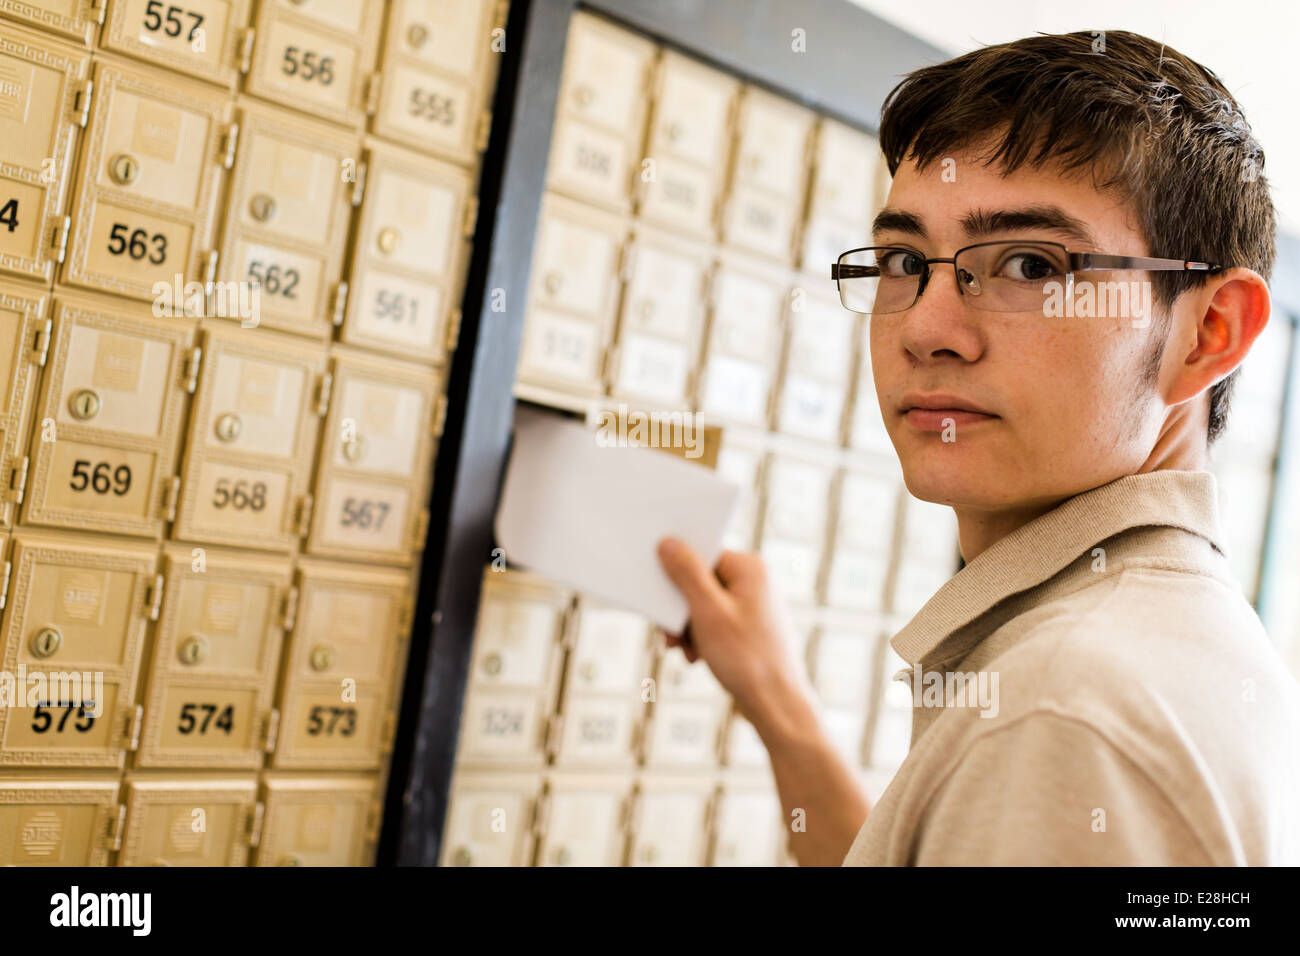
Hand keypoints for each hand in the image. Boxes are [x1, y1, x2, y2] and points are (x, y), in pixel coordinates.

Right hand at [656, 537, 814, 732]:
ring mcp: (754, 604)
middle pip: (699, 581)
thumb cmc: (747, 659)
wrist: (776, 705)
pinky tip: (698, 657)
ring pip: (704, 605)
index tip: (661, 598)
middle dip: (680, 610)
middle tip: (670, 636)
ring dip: (687, 628)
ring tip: (685, 651)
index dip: (676, 576)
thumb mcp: (707, 612)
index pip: (700, 555)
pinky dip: (701, 637)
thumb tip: (668, 542)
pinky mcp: (750, 626)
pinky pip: (715, 622)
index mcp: (750, 568)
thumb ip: (686, 573)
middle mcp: (755, 581)